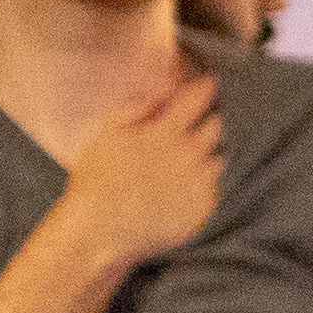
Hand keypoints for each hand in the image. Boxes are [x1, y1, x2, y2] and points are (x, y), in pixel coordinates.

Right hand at [53, 66, 226, 269]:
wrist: (102, 230)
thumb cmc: (97, 179)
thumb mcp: (105, 133)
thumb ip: (136, 108)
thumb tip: (159, 93)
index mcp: (165, 133)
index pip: (197, 99)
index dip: (204, 87)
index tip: (209, 82)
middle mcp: (189, 156)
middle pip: (215, 126)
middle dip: (208, 118)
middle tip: (195, 122)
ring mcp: (200, 183)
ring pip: (216, 157)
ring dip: (205, 152)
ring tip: (182, 159)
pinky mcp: (204, 206)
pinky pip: (211, 186)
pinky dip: (201, 180)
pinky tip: (179, 185)